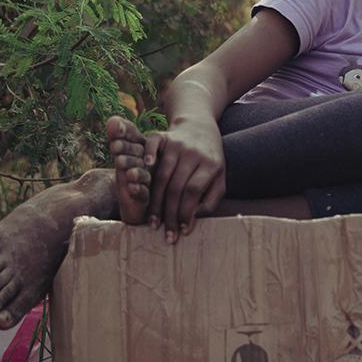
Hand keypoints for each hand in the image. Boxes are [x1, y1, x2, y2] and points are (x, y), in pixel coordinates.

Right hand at [149, 120, 226, 241]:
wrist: (200, 126)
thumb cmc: (210, 159)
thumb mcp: (219, 178)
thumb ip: (210, 200)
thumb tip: (192, 222)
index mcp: (211, 164)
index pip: (193, 191)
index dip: (186, 212)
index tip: (181, 231)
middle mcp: (193, 152)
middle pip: (176, 187)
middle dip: (169, 214)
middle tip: (165, 235)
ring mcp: (177, 143)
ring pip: (161, 175)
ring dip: (155, 201)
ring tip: (153, 221)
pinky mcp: (164, 136)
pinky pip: (152, 146)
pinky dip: (147, 159)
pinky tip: (141, 178)